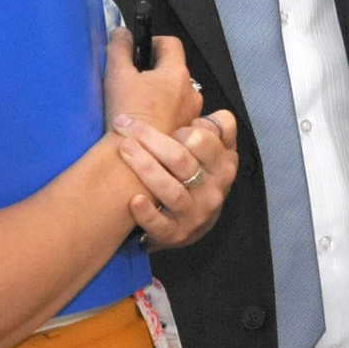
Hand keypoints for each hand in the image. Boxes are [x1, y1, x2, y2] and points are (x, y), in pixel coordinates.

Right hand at [103, 29, 203, 134]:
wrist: (134, 157)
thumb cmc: (128, 114)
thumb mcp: (117, 75)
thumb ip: (119, 49)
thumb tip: (121, 32)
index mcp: (176, 73)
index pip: (172, 44)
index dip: (154, 41)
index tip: (140, 49)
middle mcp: (190, 92)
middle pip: (174, 70)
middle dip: (155, 71)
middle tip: (133, 79)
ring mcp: (190, 113)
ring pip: (176, 94)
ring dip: (161, 94)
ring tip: (137, 103)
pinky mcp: (184, 132)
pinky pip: (176, 114)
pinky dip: (164, 113)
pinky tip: (146, 121)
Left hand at [114, 107, 237, 249]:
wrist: (193, 225)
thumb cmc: (200, 178)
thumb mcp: (217, 153)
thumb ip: (216, 129)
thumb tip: (198, 113)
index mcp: (224, 164)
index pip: (204, 140)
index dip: (181, 128)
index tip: (162, 122)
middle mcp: (213, 189)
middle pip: (181, 159)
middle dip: (151, 139)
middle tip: (126, 127)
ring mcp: (195, 213)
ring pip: (171, 189)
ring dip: (145, 167)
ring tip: (124, 149)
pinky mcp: (175, 234)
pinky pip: (160, 224)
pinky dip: (147, 213)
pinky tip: (134, 199)